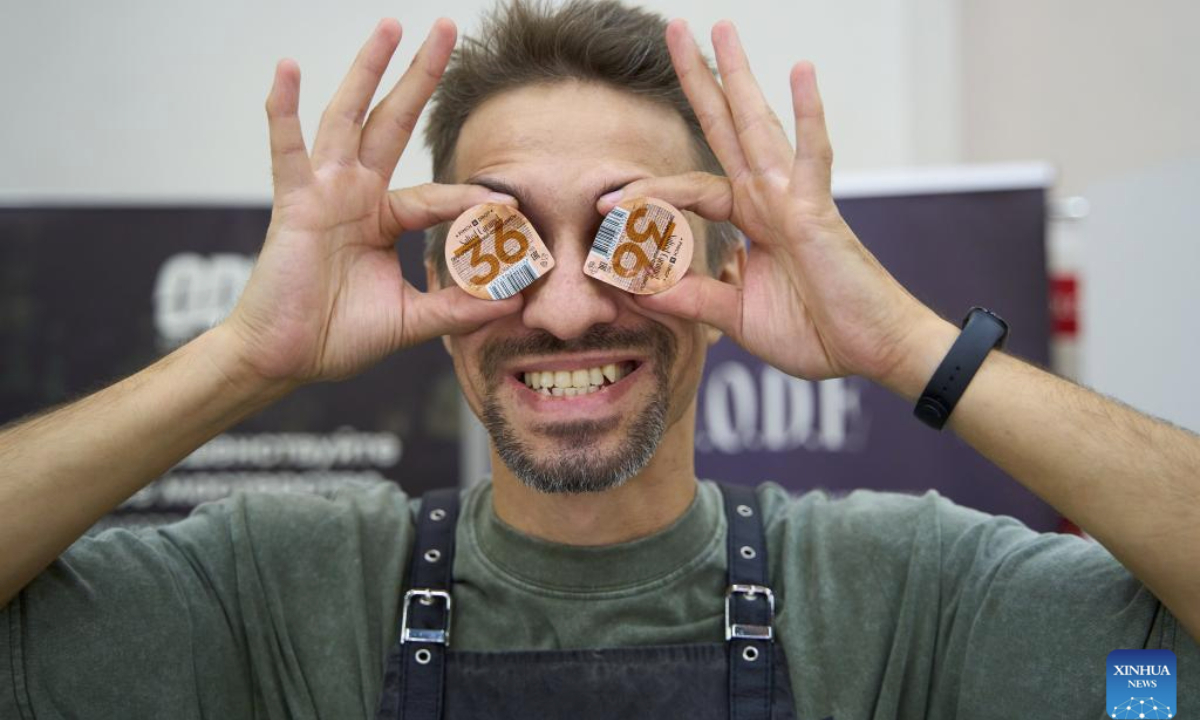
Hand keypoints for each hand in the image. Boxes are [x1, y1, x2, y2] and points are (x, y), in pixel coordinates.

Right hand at [224, 19, 520, 385]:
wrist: (286, 358)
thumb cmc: (337, 336)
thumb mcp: (411, 320)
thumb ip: (457, 308)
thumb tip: (513, 300)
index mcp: (384, 218)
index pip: (440, 196)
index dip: (474, 203)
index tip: (512, 209)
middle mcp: (356, 194)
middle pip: (394, 121)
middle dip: (420, 76)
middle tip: (446, 27)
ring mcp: (325, 192)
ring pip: (350, 118)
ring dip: (369, 70)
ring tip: (392, 26)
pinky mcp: (295, 203)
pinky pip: (287, 149)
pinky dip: (283, 109)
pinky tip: (287, 68)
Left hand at [599, 21, 943, 393]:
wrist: (871, 350)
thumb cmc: (817, 331)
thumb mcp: (736, 318)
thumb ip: (693, 299)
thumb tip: (640, 289)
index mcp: (750, 221)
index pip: (689, 190)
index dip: (648, 194)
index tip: (607, 203)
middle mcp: (769, 199)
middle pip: (725, 128)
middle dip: (699, 82)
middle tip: (675, 30)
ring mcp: (793, 200)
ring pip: (758, 128)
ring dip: (739, 78)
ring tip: (721, 30)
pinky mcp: (817, 212)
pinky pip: (811, 157)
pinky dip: (808, 115)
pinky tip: (801, 70)